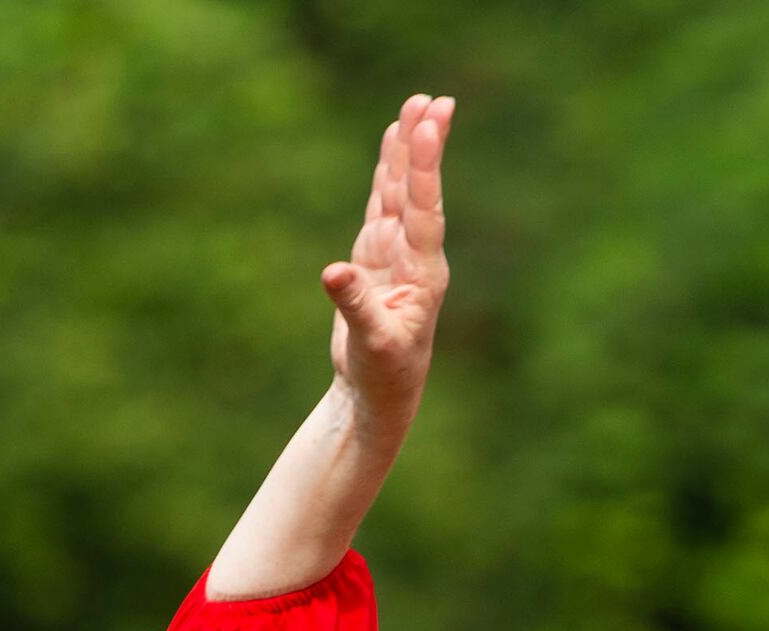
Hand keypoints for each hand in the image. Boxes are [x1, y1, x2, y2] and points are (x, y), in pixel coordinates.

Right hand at [325, 95, 452, 424]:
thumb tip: (333, 272)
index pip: (425, 210)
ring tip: (416, 106)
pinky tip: (393, 145)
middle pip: (418, 189)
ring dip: (406, 150)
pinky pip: (383, 203)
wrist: (378, 394)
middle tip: (434, 99)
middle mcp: (414, 255)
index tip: (429, 125)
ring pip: (400, 190)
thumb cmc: (384, 374)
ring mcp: (395, 252)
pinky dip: (387, 173)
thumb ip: (355, 306)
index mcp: (423, 272)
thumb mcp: (372, 343)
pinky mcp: (375, 256)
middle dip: (424, 144)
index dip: (426, 167)